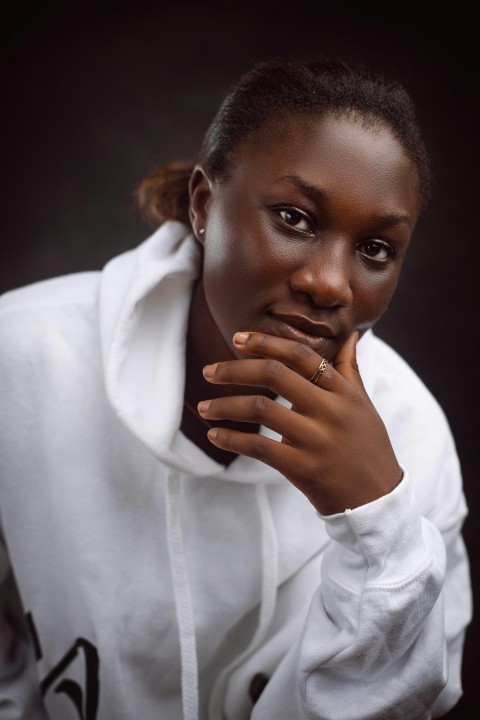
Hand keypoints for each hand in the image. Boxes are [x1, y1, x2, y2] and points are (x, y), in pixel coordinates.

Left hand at [198, 331, 402, 514]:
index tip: (238, 338)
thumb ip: (349, 369)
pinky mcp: (303, 468)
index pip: (300, 355)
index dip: (267, 342)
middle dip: (234, 370)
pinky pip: (259, 447)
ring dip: (224, 406)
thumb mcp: (363, 404)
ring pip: (260, 409)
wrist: (377, 499)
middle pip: (274, 375)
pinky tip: (215, 434)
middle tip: (208, 371)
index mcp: (343, 391)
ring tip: (203, 407)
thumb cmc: (368, 446)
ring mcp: (316, 440)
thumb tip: (349, 335)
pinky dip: (232, 439)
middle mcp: (330, 411)